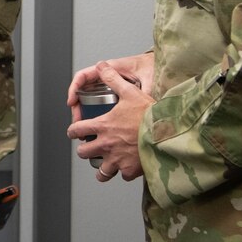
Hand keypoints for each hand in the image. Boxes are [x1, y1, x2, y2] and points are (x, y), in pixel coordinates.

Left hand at [66, 61, 154, 181]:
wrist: (168, 135)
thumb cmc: (149, 115)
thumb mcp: (130, 92)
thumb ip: (113, 79)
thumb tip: (101, 65)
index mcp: (102, 126)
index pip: (76, 131)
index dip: (73, 131)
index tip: (74, 132)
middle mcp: (106, 145)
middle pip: (83, 153)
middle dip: (84, 150)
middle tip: (88, 148)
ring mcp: (117, 160)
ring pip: (100, 171)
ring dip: (101, 167)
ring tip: (104, 164)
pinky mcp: (130, 170)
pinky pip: (121, 176)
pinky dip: (122, 173)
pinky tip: (126, 168)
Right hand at [67, 52, 153, 121]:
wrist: (160, 65)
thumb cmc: (152, 67)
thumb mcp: (148, 78)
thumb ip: (144, 89)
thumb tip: (142, 104)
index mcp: (109, 68)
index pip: (83, 76)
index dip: (74, 88)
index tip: (72, 102)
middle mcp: (106, 76)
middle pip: (83, 90)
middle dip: (77, 105)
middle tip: (77, 119)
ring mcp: (109, 85)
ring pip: (89, 96)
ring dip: (84, 110)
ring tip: (85, 125)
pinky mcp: (114, 92)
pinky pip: (98, 100)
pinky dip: (94, 111)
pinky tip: (97, 123)